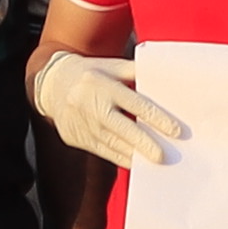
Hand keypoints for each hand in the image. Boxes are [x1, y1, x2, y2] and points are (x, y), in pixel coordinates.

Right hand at [31, 50, 182, 173]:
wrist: (51, 84)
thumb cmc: (91, 73)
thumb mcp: (111, 66)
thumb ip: (136, 73)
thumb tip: (165, 81)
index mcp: (104, 84)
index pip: (136, 104)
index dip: (157, 119)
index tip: (176, 131)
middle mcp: (92, 105)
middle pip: (123, 129)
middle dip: (145, 144)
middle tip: (164, 157)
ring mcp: (82, 123)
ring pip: (112, 144)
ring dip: (134, 155)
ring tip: (154, 162)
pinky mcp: (75, 137)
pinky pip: (102, 151)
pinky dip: (119, 158)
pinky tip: (135, 162)